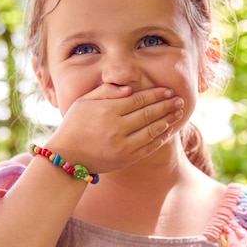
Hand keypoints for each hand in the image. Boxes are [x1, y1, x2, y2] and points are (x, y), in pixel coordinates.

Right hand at [49, 84, 183, 172]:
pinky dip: (159, 139)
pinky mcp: (126, 159)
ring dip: (167, 121)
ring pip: (151, 131)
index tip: (168, 91)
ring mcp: (123, 145)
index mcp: (107, 111)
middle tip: (180, 101)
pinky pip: (148, 148)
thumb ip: (106, 92)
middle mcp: (117, 128)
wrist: (67, 157)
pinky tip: (167, 130)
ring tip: (178, 113)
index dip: (156, 95)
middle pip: (149, 114)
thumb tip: (130, 88)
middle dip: (167, 106)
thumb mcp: (84, 102)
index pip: (139, 100)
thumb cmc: (74, 125)